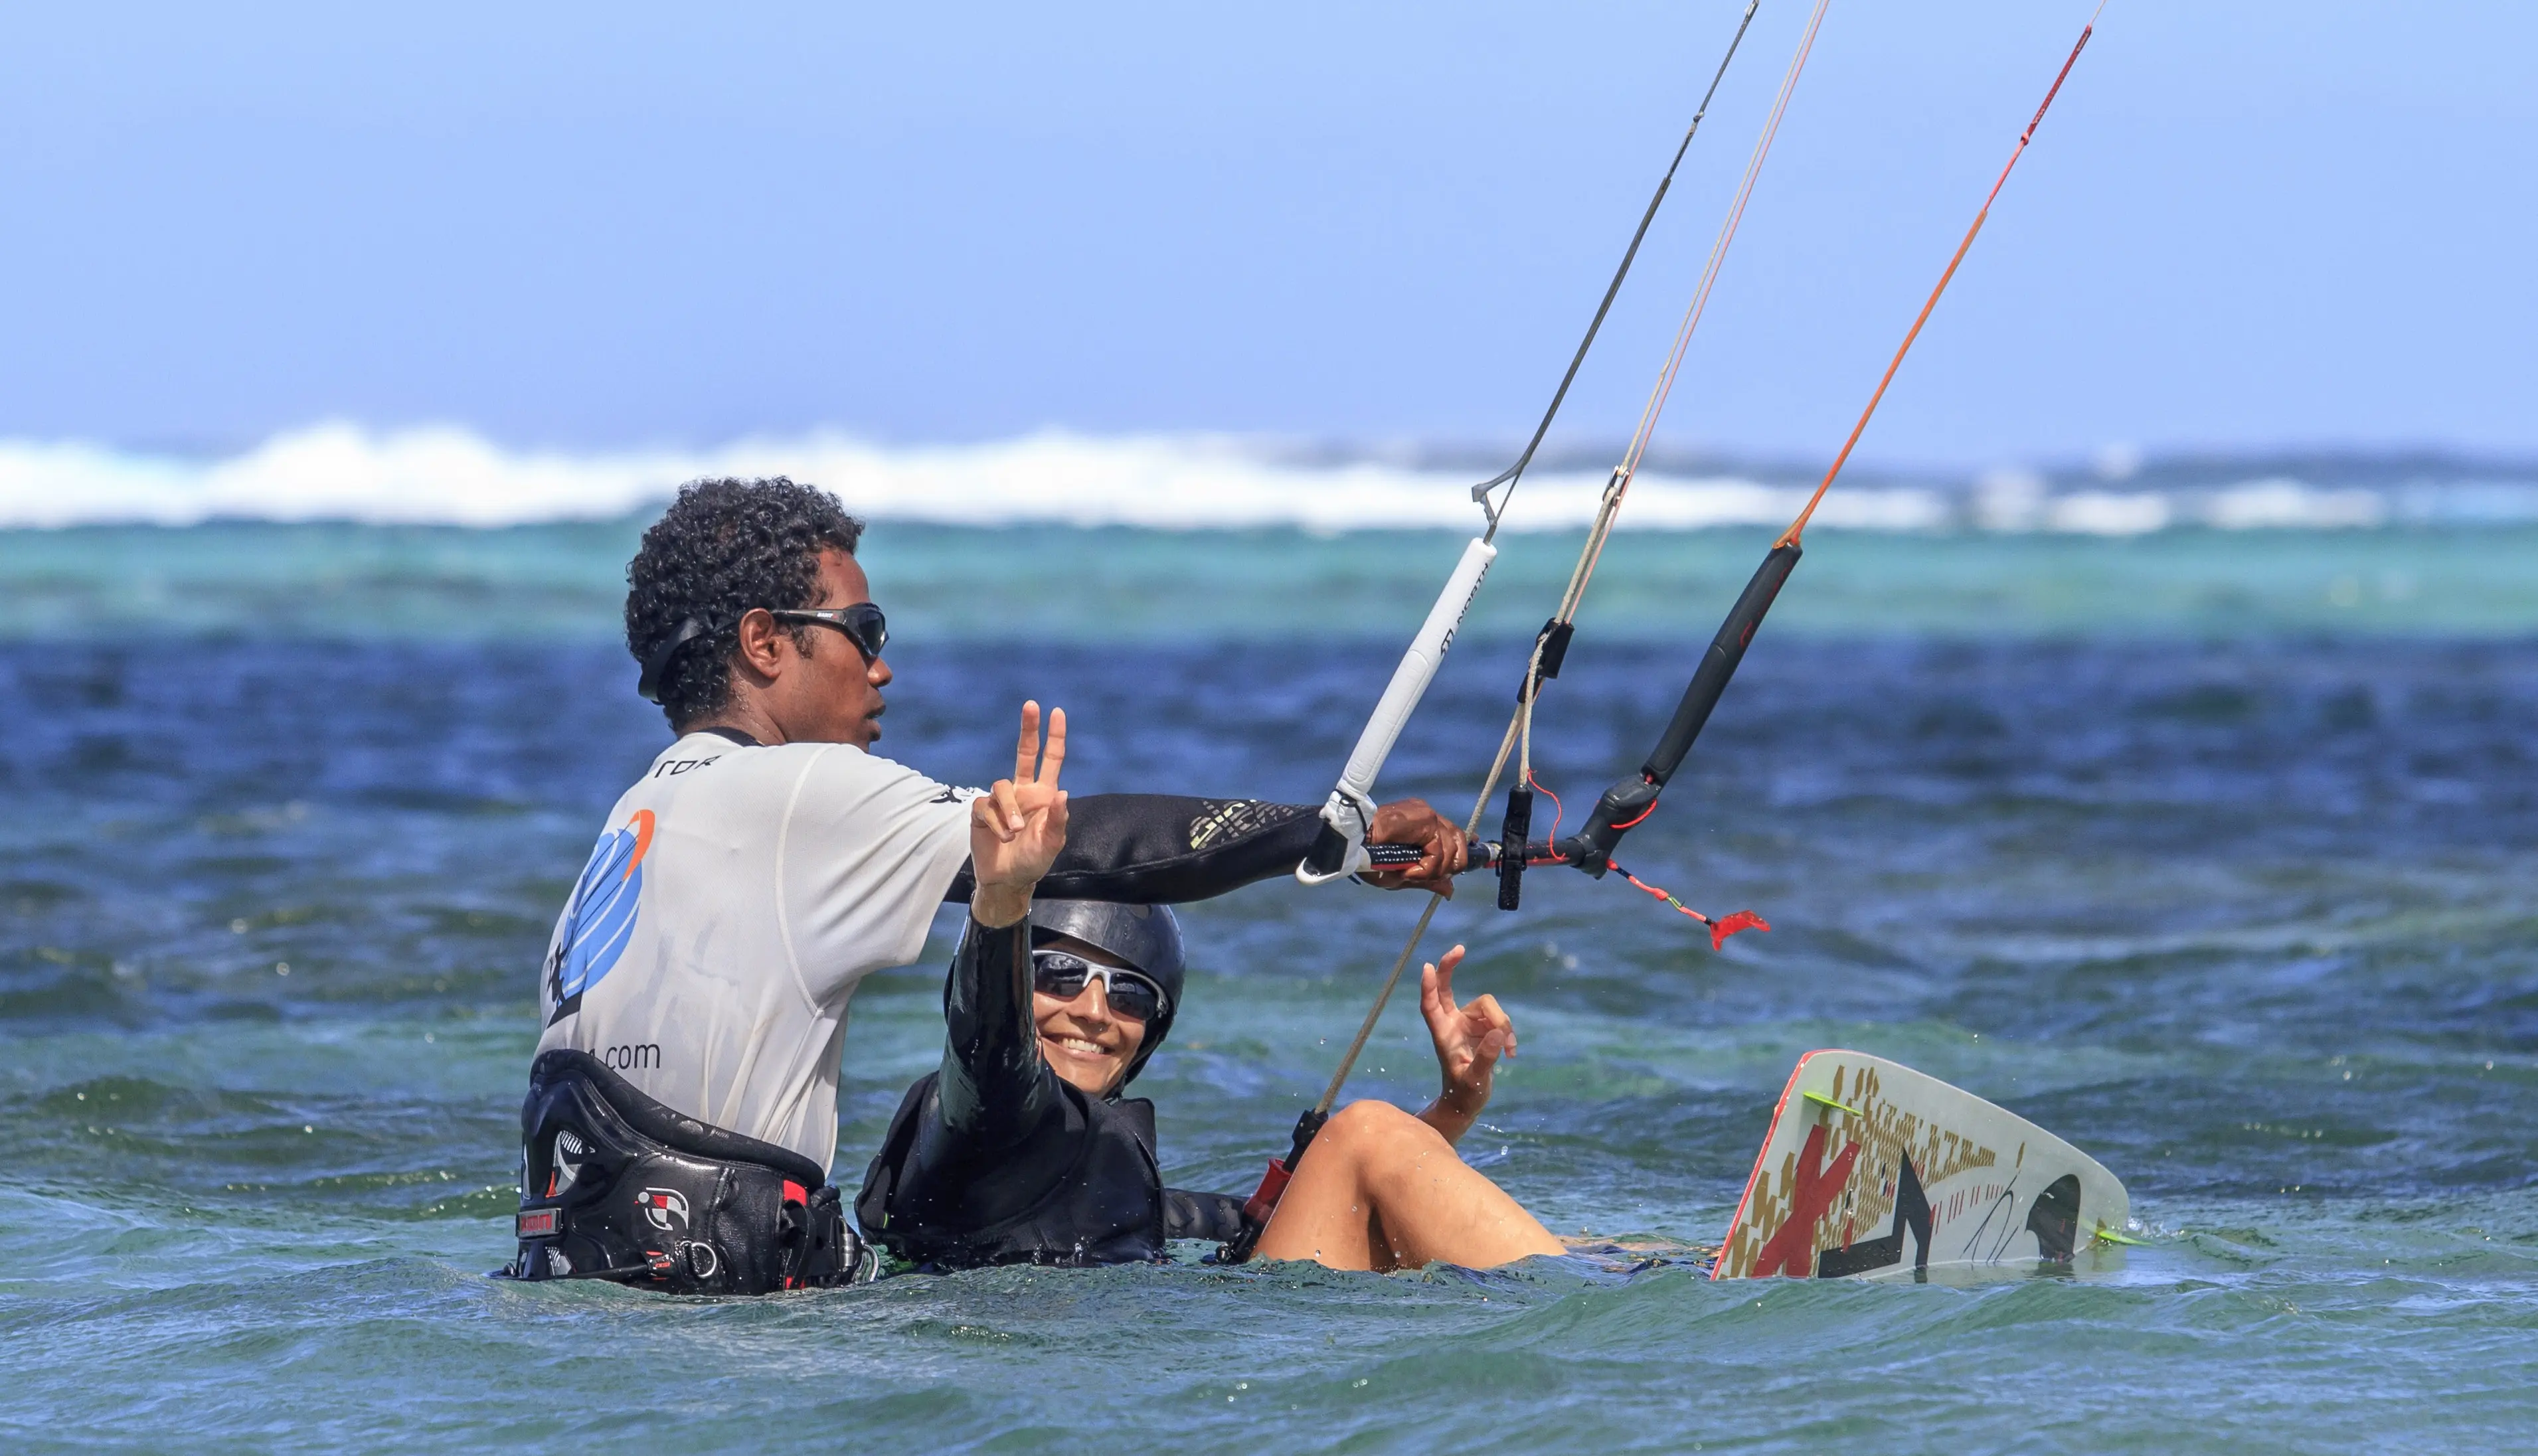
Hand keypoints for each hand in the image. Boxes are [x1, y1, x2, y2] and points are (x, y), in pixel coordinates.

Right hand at [970, 701, 1068, 927]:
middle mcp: (1023, 792)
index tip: (1057, 711)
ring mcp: (1001, 801)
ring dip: (1010, 810)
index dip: (1054, 736)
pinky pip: (986, 807)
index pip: (1050, 759)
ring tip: (1015, 833)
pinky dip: (997, 823)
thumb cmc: (1034, 860)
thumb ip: (1058, 820)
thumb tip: (1062, 793)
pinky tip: (1003, 838)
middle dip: (1028, 729)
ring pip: (1002, 786)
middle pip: (1024, 752)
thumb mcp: (1052, 843)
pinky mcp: (982, 812)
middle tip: (1031, 705)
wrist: (1008, 879)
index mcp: (1044, 795)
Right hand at [1359, 798, 1468, 896]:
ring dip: (1434, 870)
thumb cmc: (1370, 860)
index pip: (1455, 832)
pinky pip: (1438, 850)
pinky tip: (1409, 870)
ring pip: (1451, 849)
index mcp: (1423, 823)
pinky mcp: (1424, 818)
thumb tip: (1450, 891)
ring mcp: (1427, 814)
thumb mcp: (1404, 875)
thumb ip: (1429, 879)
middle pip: (1459, 840)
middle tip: (1427, 877)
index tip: (1468, 859)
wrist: (1351, 844)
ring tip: (1411, 874)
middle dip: (1450, 866)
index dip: (1465, 847)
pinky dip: (1427, 867)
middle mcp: (1428, 815)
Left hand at [1415, 944, 1513, 1144]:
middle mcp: (1452, 1024)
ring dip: (1503, 1023)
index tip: (1428, 966)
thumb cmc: (1464, 1094)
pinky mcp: (1483, 1028)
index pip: (1431, 1006)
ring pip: (1488, 1007)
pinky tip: (1512, 1053)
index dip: (1429, 987)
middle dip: (1451, 967)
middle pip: (1448, 987)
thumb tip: (1499, 1034)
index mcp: (1442, 1035)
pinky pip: (1500, 1019)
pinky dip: (1508, 1033)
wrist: (1467, 1102)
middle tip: (1460, 948)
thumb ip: (1486, 1059)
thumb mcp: (1474, 1081)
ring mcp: (1467, 1024)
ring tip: (1510, 1050)